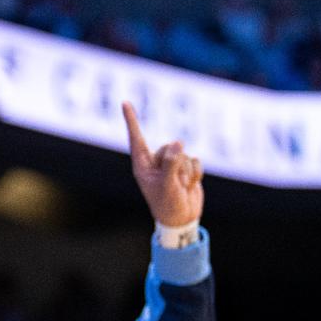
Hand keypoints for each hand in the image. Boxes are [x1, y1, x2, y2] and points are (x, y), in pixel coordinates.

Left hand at [123, 102, 202, 226]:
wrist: (182, 219)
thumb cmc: (168, 204)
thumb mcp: (167, 185)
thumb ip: (172, 163)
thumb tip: (179, 142)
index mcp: (142, 165)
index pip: (136, 138)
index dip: (131, 120)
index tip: (124, 102)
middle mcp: (155, 162)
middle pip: (170, 147)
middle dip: (176, 164)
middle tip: (173, 183)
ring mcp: (171, 164)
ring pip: (185, 154)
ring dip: (186, 172)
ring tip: (180, 186)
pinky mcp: (186, 167)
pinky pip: (196, 160)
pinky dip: (196, 173)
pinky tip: (190, 185)